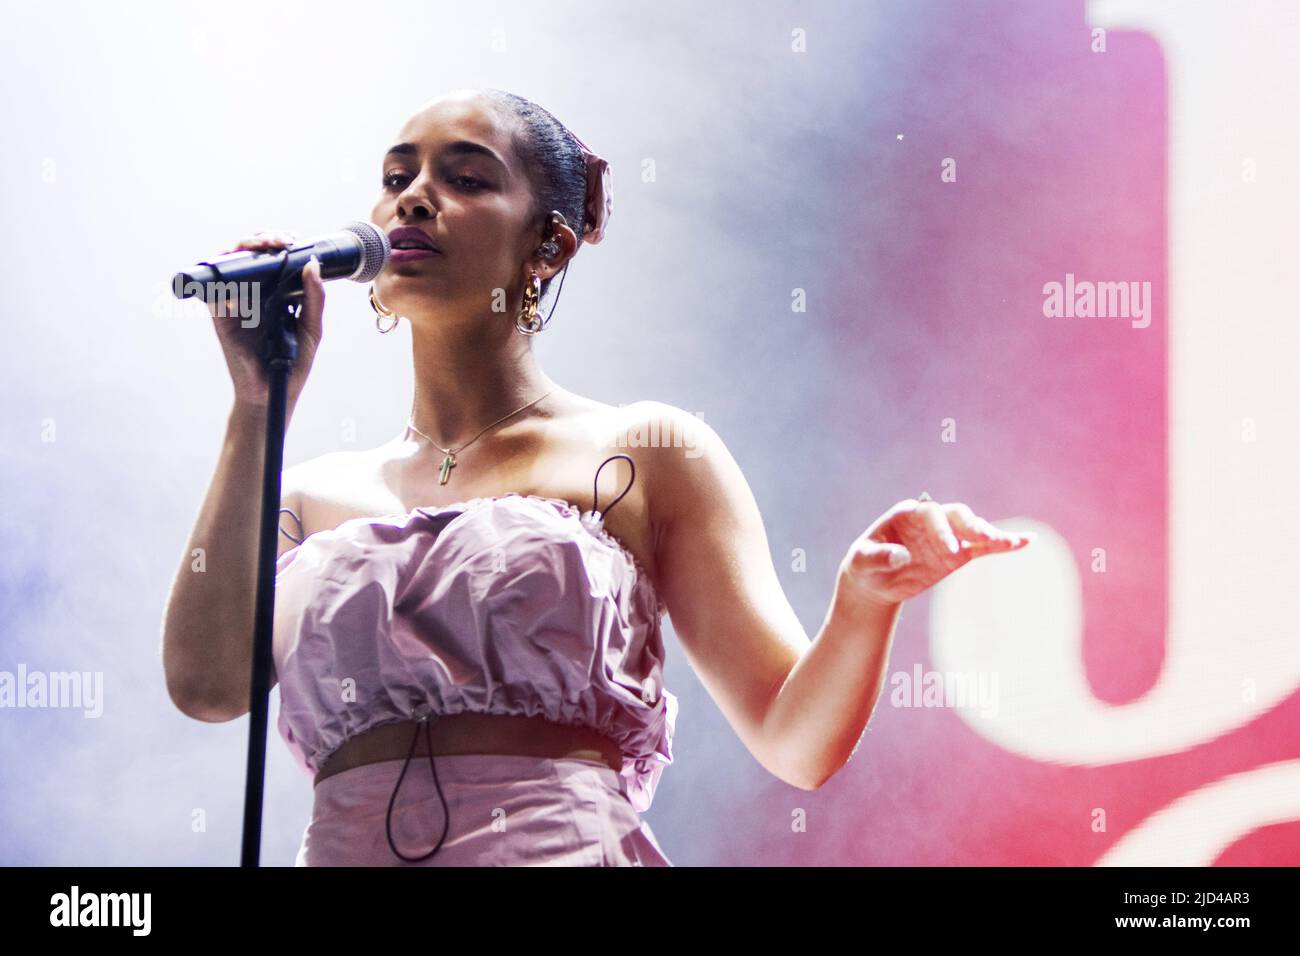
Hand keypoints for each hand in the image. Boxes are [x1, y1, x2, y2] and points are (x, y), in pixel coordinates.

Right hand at [207, 230, 324, 410]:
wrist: (274, 393)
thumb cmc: (293, 363)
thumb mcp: (311, 328)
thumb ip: (315, 298)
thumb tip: (313, 264)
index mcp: (275, 292)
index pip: (271, 257)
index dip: (278, 240)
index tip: (293, 239)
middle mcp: (253, 294)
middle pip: (249, 254)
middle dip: (262, 238)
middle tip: (280, 240)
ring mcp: (235, 303)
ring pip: (229, 265)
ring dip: (243, 249)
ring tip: (263, 246)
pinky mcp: (220, 318)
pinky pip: (213, 293)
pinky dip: (222, 281)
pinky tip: (240, 278)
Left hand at [838, 498, 1034, 607]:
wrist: (874, 579)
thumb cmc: (864, 564)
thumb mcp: (862, 561)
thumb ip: (878, 557)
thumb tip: (901, 556)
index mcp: (907, 514)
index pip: (930, 514)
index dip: (941, 529)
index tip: (948, 551)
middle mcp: (931, 520)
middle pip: (957, 515)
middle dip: (971, 526)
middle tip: (984, 540)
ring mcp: (946, 536)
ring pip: (972, 528)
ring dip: (991, 535)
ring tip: (1013, 542)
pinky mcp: (957, 553)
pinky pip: (982, 547)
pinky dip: (1001, 545)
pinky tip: (1024, 542)